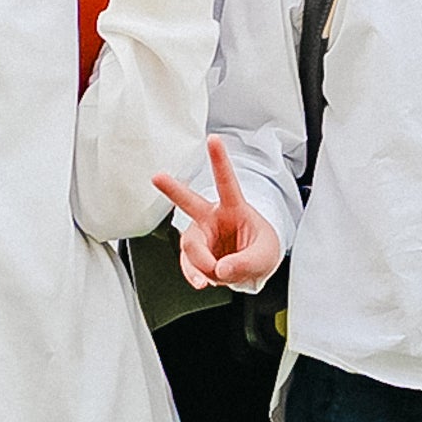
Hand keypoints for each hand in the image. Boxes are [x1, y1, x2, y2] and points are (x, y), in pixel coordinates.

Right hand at [153, 137, 284, 289]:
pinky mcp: (194, 256)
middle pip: (190, 203)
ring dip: (205, 265)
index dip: (219, 160)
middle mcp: (212, 218)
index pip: (227, 182)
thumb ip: (246, 262)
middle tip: (157, 177)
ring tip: (220, 274)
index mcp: (234, 208)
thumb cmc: (261, 249)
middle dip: (173, 189)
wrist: (253, 268)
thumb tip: (221, 269)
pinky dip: (195, 276)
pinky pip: (188, 266)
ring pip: (192, 247)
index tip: (213, 139)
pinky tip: (202, 283)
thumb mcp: (265, 256)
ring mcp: (201, 237)